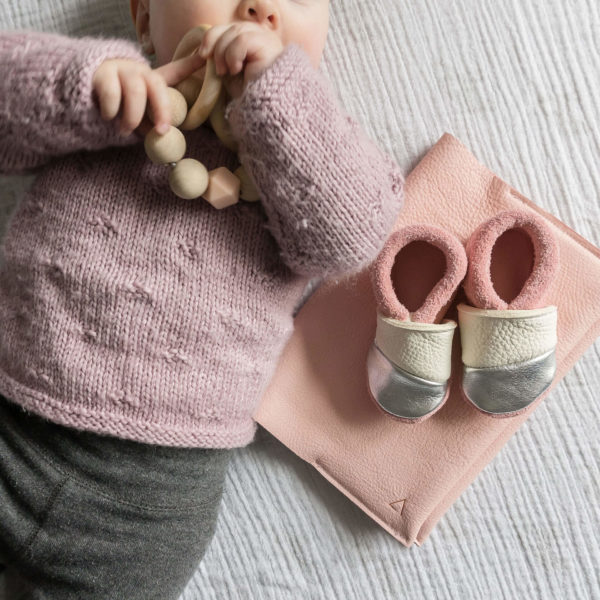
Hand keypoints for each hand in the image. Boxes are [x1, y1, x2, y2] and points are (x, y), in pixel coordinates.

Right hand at [92, 52, 206, 137]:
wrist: (82, 95)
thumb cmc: (117, 108)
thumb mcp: (139, 115)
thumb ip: (151, 122)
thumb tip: (161, 134)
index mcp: (151, 81)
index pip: (174, 72)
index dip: (189, 64)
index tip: (205, 56)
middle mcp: (138, 70)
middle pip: (156, 86)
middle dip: (162, 111)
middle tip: (162, 131)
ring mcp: (120, 69)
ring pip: (135, 92)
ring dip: (132, 117)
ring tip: (126, 129)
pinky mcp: (101, 73)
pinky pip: (111, 94)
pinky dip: (111, 111)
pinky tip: (108, 117)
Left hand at [197, 22, 284, 98]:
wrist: (264, 107)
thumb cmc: (248, 93)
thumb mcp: (228, 72)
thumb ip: (218, 56)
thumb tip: (201, 49)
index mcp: (249, 39)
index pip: (225, 28)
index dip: (210, 38)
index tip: (201, 57)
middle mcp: (259, 35)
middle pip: (228, 27)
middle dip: (215, 46)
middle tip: (217, 69)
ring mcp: (266, 37)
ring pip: (235, 32)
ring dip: (223, 53)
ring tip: (226, 72)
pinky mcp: (269, 43)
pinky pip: (243, 40)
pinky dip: (234, 55)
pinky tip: (238, 70)